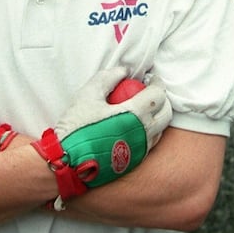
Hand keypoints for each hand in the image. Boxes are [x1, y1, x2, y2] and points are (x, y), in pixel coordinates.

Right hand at [33, 67, 172, 203]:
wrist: (67, 162)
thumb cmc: (76, 127)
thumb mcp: (88, 94)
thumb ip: (109, 78)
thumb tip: (124, 71)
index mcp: (135, 115)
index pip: (158, 95)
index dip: (157, 83)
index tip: (150, 78)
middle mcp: (143, 134)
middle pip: (167, 114)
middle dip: (162, 99)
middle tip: (149, 92)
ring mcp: (141, 150)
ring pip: (160, 130)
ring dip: (156, 116)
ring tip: (142, 108)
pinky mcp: (135, 162)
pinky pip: (149, 142)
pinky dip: (147, 131)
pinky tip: (133, 126)